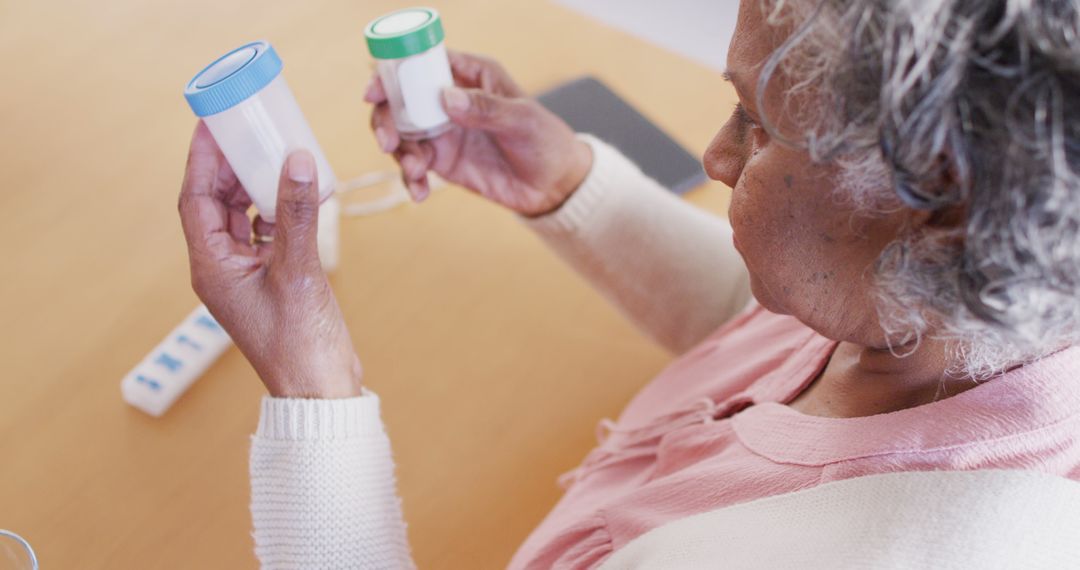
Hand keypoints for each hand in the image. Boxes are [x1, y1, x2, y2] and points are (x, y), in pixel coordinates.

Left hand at [178, 122, 362, 398]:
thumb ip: (296, 213)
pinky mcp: (269, 280)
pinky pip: (264, 233)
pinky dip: (275, 209)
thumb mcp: (298, 271)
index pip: (196, 198)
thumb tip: (297, 160)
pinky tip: (296, 192)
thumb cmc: (300, 342)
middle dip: (228, 164)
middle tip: (247, 128)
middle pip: (215, 203)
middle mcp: (221, 267)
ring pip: (240, 216)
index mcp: (212, 266)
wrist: (320, 389)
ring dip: (253, 184)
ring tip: (273, 152)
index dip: (202, 158)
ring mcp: (244, 275)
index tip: (213, 123)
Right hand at [367, 51, 592, 216]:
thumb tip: (447, 98)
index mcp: (470, 75)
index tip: (375, 92)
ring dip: (398, 153)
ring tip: (415, 173)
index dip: (393, 73)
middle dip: (385, 118)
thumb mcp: (522, 119)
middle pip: (400, 100)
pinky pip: (414, 166)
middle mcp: (449, 100)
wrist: (554, 186)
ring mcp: (443, 132)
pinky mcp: (443, 162)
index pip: (422, 64)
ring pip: (401, 134)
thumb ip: (485, 108)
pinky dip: (410, 179)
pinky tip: (420, 192)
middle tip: (388, 142)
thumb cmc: (545, 140)